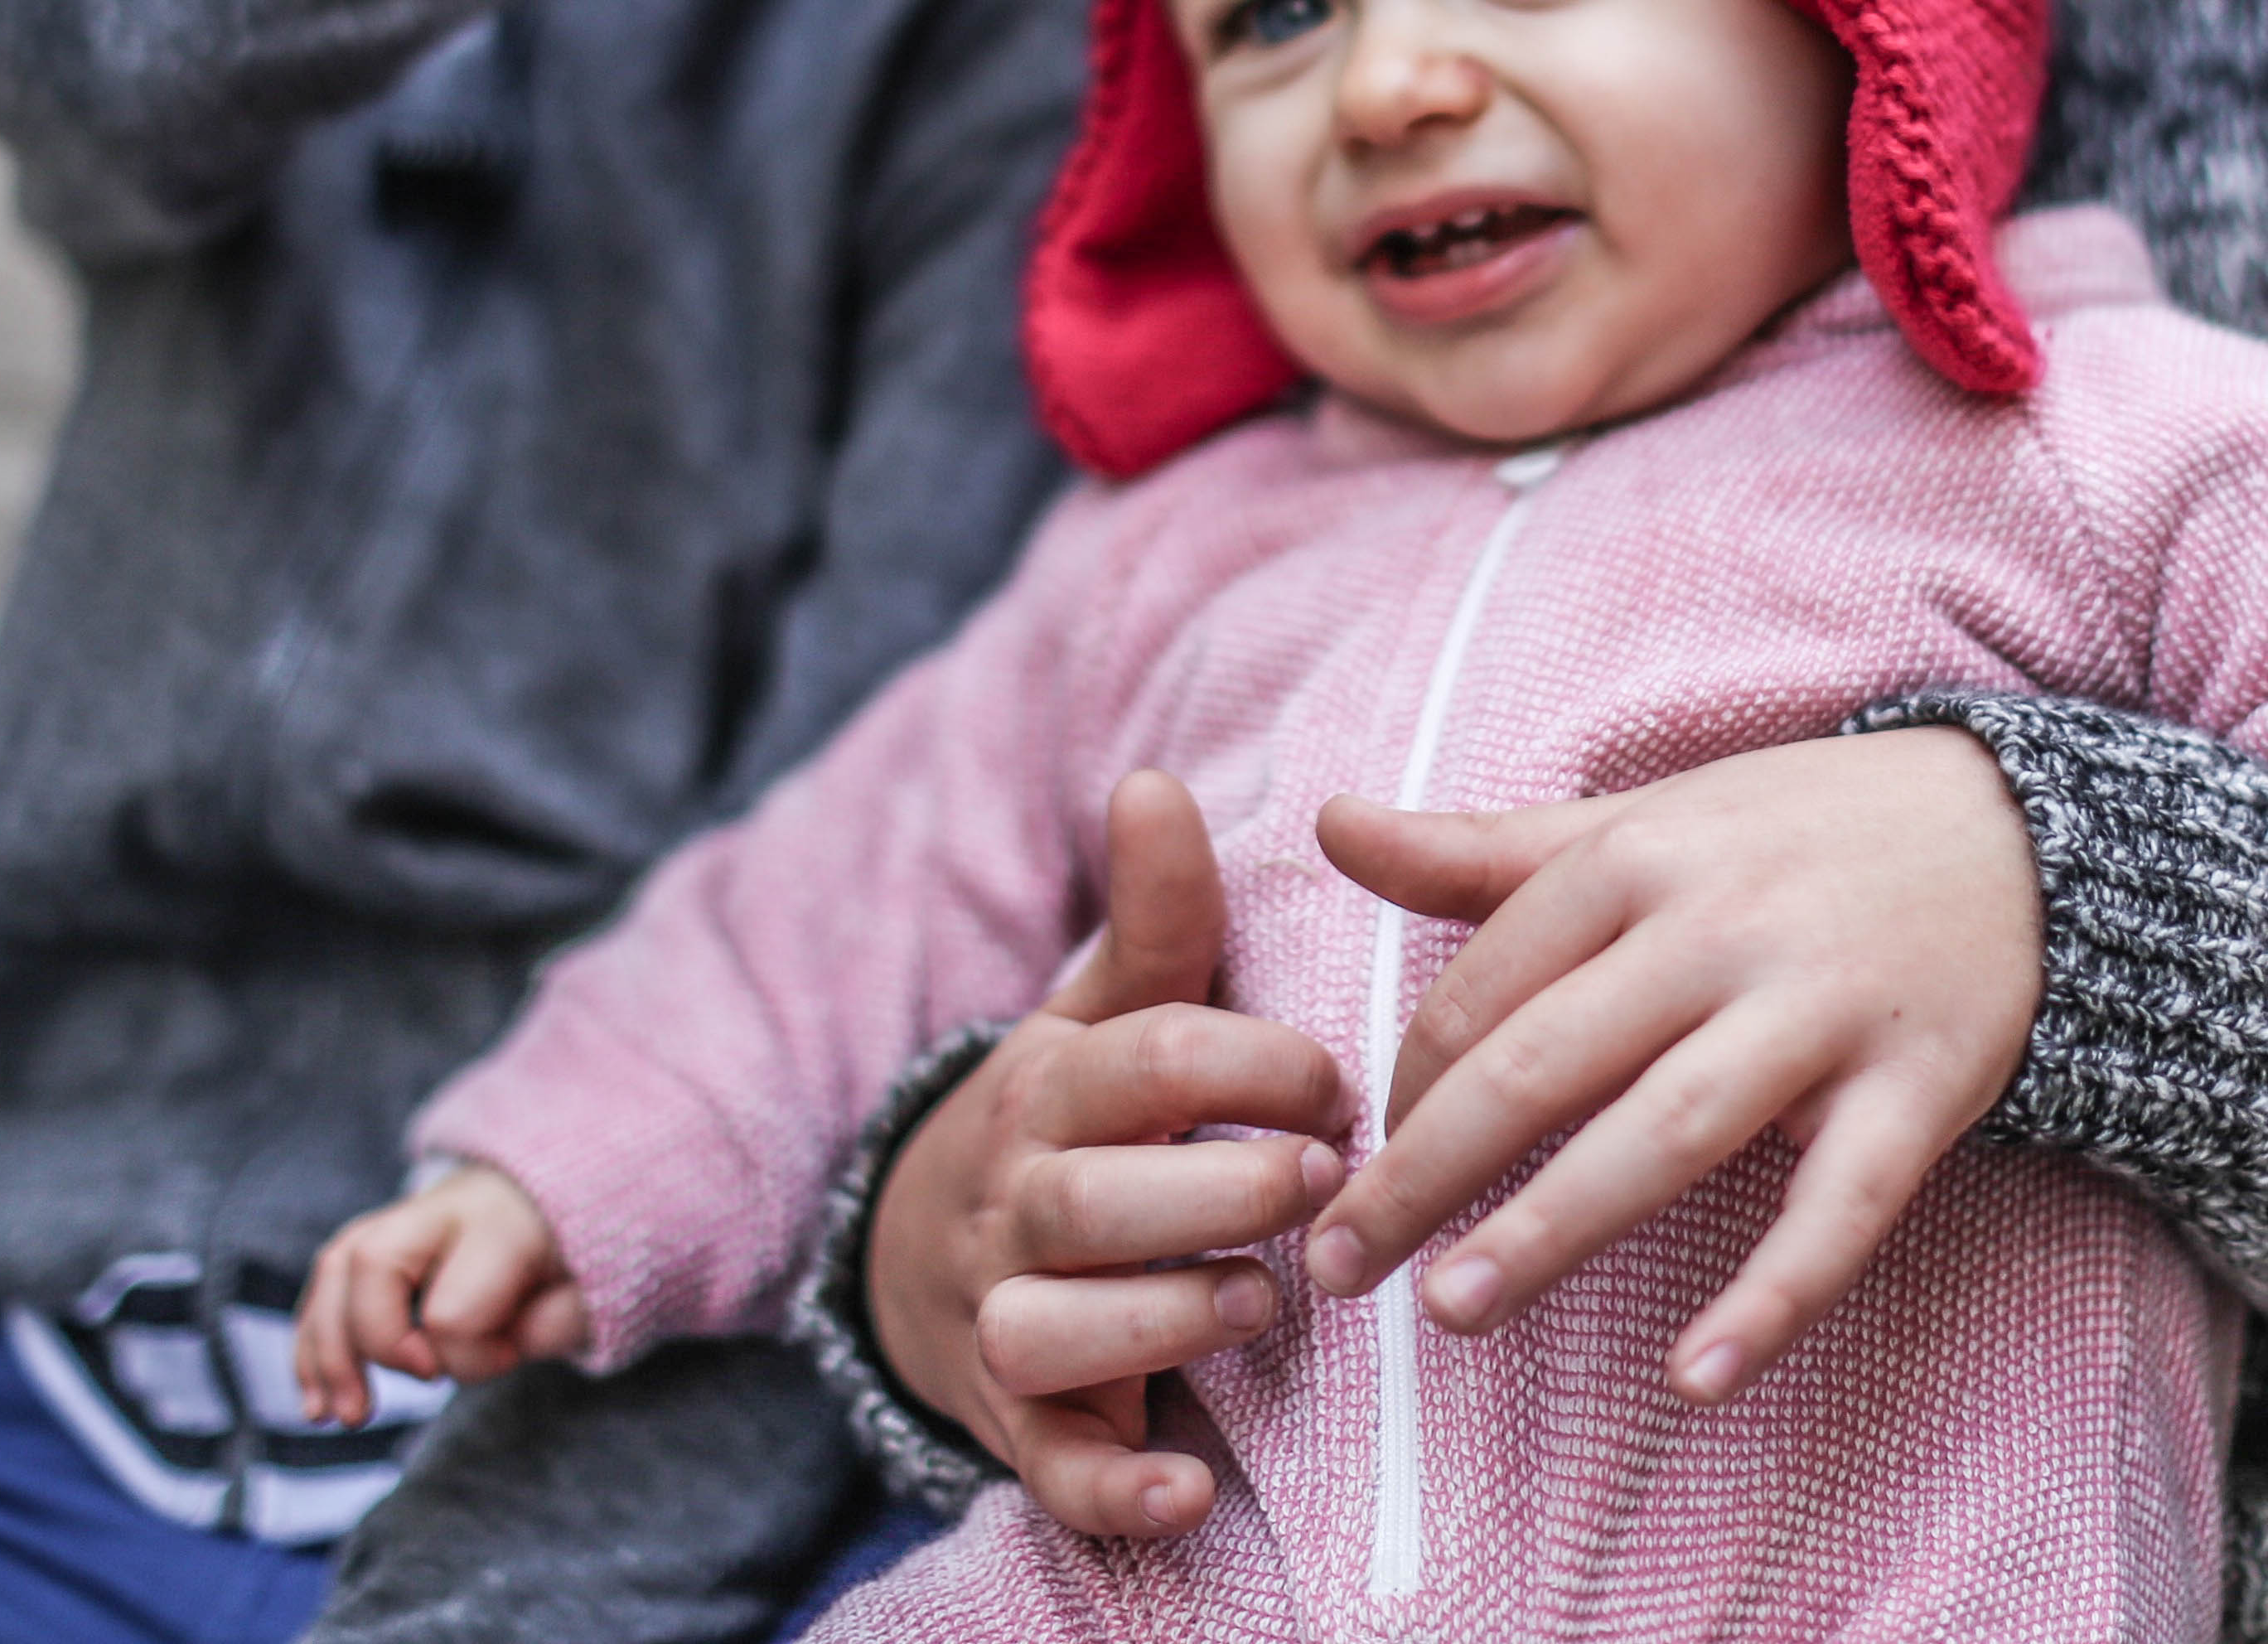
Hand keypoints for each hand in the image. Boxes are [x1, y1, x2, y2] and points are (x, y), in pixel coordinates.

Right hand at [294, 1162, 585, 1417]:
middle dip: (371, 1344)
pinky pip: (330, 1276)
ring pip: (336, 1265)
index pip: (452, 1309)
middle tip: (406, 1395)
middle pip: (370, 1262)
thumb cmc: (577, 1249)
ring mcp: (407, 1216)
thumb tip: (497, 1344)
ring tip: (334, 1417)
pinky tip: (317, 1397)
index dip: (474, 1357)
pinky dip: (314, 1338)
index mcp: (501, 1222)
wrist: (565, 1188)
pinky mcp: (384, 1235)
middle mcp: (443, 1208)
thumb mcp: (597, 1288)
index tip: (509, 1355)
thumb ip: (558, 1322)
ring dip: (323, 1348)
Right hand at [864, 769, 1349, 1539]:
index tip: (1337, 1082)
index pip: (1141, 1062)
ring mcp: (1004, 1316)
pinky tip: (1190, 1489)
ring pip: (1051, 1326)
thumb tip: (1155, 779)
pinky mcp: (1020, 1429)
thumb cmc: (1070, 1115)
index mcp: (1048, 1087)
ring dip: (1163, 1316)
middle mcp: (1015, 1201)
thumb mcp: (1102, 1011)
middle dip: (1211, 1189)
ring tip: (1264, 1300)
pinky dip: (1115, 1487)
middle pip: (1089, 1197)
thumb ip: (1156, 915)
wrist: (931, 1248)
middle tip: (1320, 1180)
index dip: (1250, 1066)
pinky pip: (1052, 1469)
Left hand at [1305, 726, 2042, 1403]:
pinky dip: (1771, 1295)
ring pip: (1668, 1133)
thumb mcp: (1636, 823)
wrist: (2018, 835)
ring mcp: (1821, 1013)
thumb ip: (1480, 848)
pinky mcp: (1920, 1091)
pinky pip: (1838, 1209)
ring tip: (1454, 1310)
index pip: (1483, 988)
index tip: (1364, 1157)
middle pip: (1545, 1062)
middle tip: (1340, 1263)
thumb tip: (1329, 822)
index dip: (1406, 1087)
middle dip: (1428, 1170)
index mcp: (1633, 860)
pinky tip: (1695, 1376)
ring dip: (1556, 1227)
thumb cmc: (1789, 837)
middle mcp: (1717, 930)